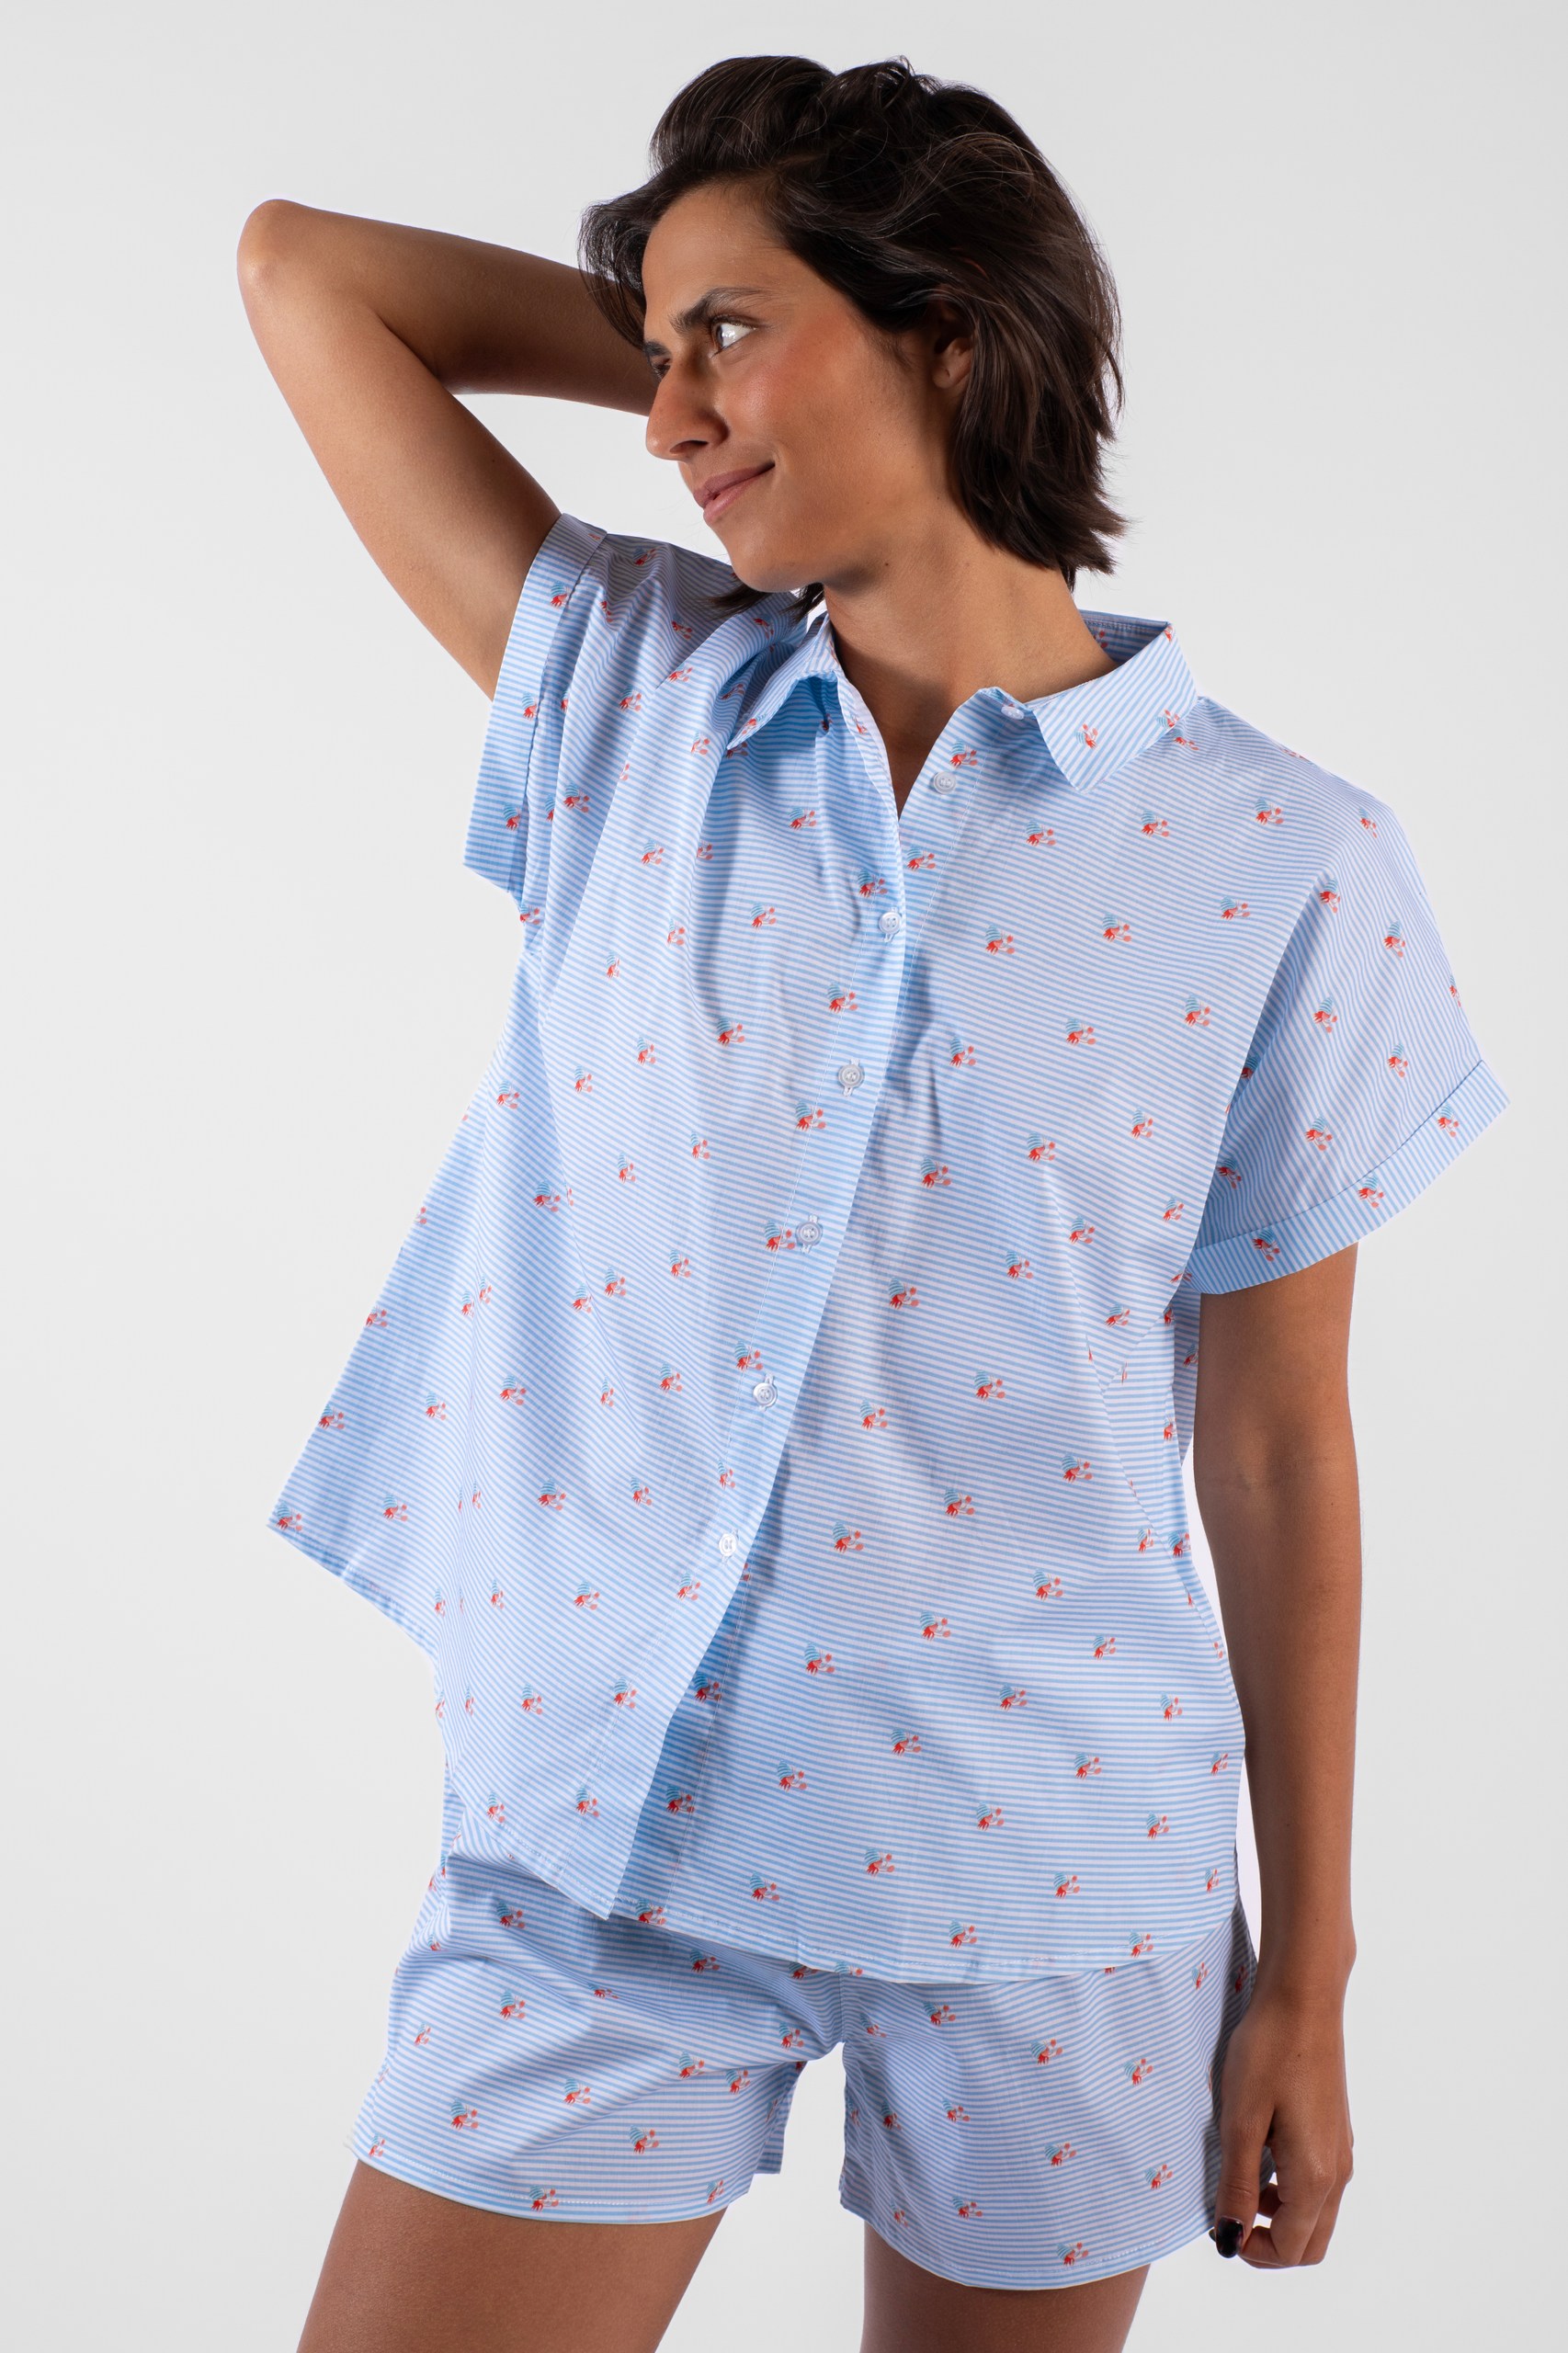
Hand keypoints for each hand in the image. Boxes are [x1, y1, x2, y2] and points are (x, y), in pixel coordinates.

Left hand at [1210, 1976, 1353, 2267]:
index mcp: (1316, 2177)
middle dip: (1269, 2243)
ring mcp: (1341, 2150)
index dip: (1251, 2249)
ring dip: (1279, 2217)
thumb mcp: (1241, 2122)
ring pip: (1317, 2214)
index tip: (1217, 2225)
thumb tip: (1229, 2239)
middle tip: (1229, 2215)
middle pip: (1310, 2243)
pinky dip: (1290, 2191)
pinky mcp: (1336, 2131)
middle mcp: (1338, 2171)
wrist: (1302, 1997)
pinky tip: (1261, 2153)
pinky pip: (1318, 2183)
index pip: (1290, 2249)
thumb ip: (1237, 2187)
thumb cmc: (1268, 2052)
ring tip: (1240, 2181)